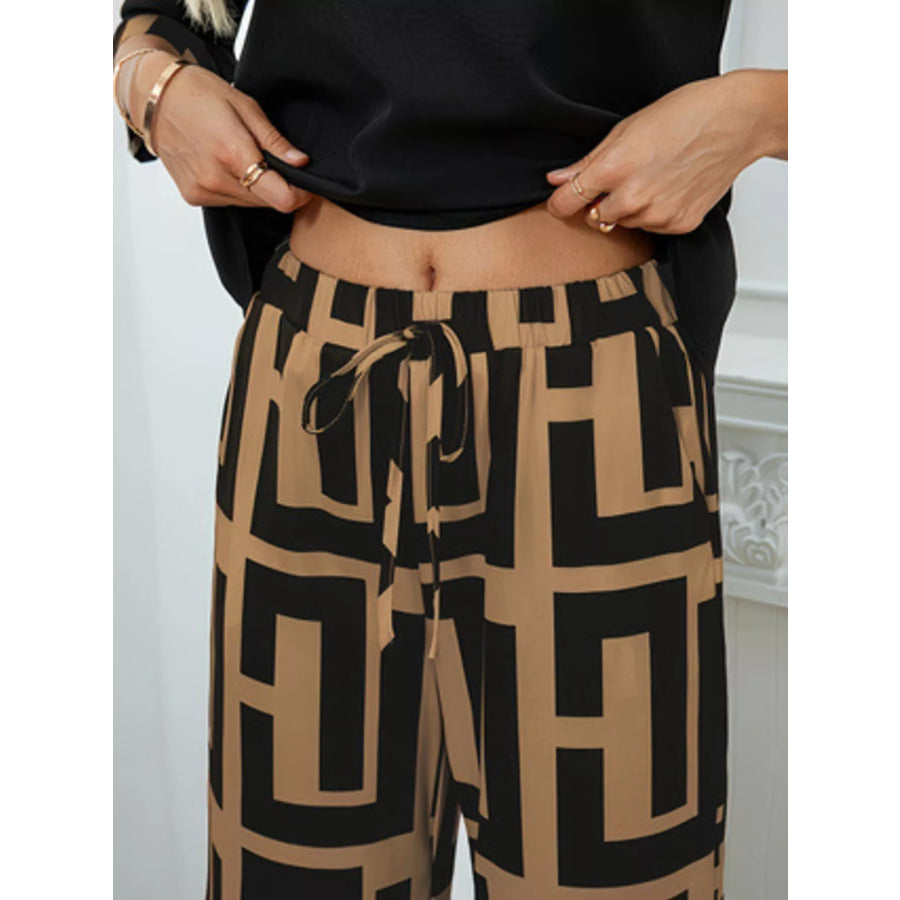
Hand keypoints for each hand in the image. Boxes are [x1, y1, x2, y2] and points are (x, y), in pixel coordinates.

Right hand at [131, 51, 314, 213]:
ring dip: (256, 188)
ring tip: (244, 158)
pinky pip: (229, 202)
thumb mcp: (246, 107)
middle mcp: (216, 178)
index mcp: (233, 153)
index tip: (304, 183)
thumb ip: (275, 141)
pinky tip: (225, 165)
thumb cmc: (199, 94)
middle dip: (278, 187)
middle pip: (267, 202)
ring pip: (249, 204)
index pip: (281, 198)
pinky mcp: (193, 196)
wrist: (155, 98)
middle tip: (273, 162)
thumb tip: (301, 163)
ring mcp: (203, 190)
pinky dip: (236, 189)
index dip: (299, 194)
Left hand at [544, 70, 782, 233]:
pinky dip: (655, 212)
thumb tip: (556, 180)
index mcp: (615, 168)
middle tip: (623, 176)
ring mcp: (658, 215)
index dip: (560, 201)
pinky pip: (651, 228)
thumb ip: (588, 161)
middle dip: (600, 202)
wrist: (737, 121)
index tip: (562, 199)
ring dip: (630, 207)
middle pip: (594, 217)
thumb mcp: (627, 129)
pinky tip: (671, 186)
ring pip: (624, 223)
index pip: (565, 203)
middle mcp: (634, 198)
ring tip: (653, 176)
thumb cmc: (684, 114)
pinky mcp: (679, 224)